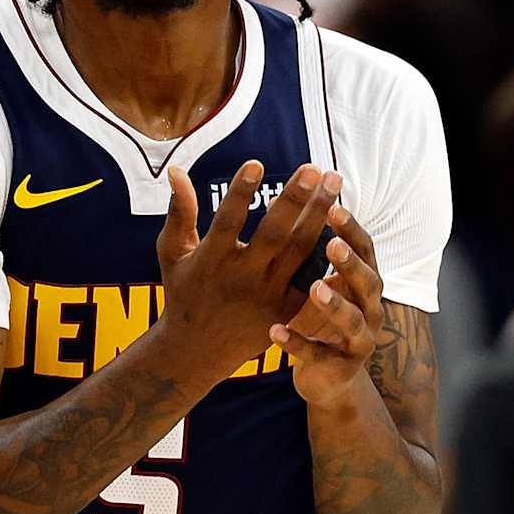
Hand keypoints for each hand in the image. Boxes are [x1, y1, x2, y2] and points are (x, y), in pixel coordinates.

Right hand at [155, 161, 338, 383]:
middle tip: (314, 168)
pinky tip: (341, 219)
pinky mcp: (286, 309)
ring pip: (299, 251)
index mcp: (211, 261)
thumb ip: (179, 212)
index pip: (227, 222)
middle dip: (295, 200)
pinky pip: (311, 276)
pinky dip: (327, 250)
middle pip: (274, 235)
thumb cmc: (184, 291)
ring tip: (334, 181)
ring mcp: (267, 295)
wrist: (198, 350)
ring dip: (319, 215)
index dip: (239, 193)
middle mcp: (241, 278)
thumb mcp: (172, 253)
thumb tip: (177, 170)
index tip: (257, 163)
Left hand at [269, 202, 382, 405]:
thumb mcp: (321, 280)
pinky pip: (318, 355)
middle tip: (332, 244)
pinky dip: (297, 344)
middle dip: (351, 263)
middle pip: (368, 282)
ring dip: (335, 304)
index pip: (365, 249)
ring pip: (352, 321)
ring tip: (315, 288)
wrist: (329, 378)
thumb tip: (290, 196)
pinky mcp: (339, 368)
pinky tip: (275, 332)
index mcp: (364, 283)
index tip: (334, 205)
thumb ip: (312, 246)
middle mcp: (370, 310)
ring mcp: (358, 341)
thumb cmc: (322, 318)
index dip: (352, 229)